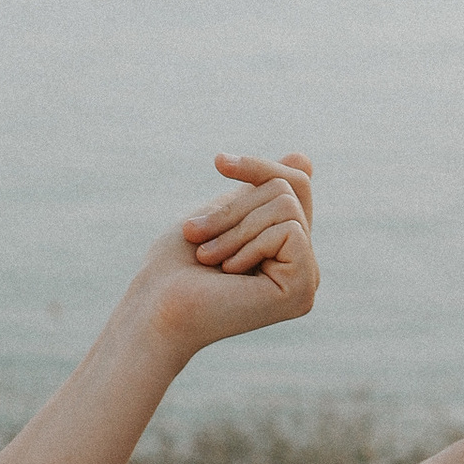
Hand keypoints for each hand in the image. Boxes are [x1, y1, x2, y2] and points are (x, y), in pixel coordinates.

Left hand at [136, 153, 318, 358]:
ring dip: (234, 228)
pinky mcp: (304, 287)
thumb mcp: (223, 212)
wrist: (156, 306)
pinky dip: (249, 244)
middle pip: (288, 190)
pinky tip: (229, 274)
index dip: (259, 166)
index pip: (295, 183)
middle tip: (195, 235)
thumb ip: (261, 192)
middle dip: (234, 207)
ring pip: (286, 207)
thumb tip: (303, 158)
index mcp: (284, 246)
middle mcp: (302, 263)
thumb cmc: (176, 266)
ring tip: (207, 257)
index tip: (218, 162)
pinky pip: (290, 230)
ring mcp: (307, 278)